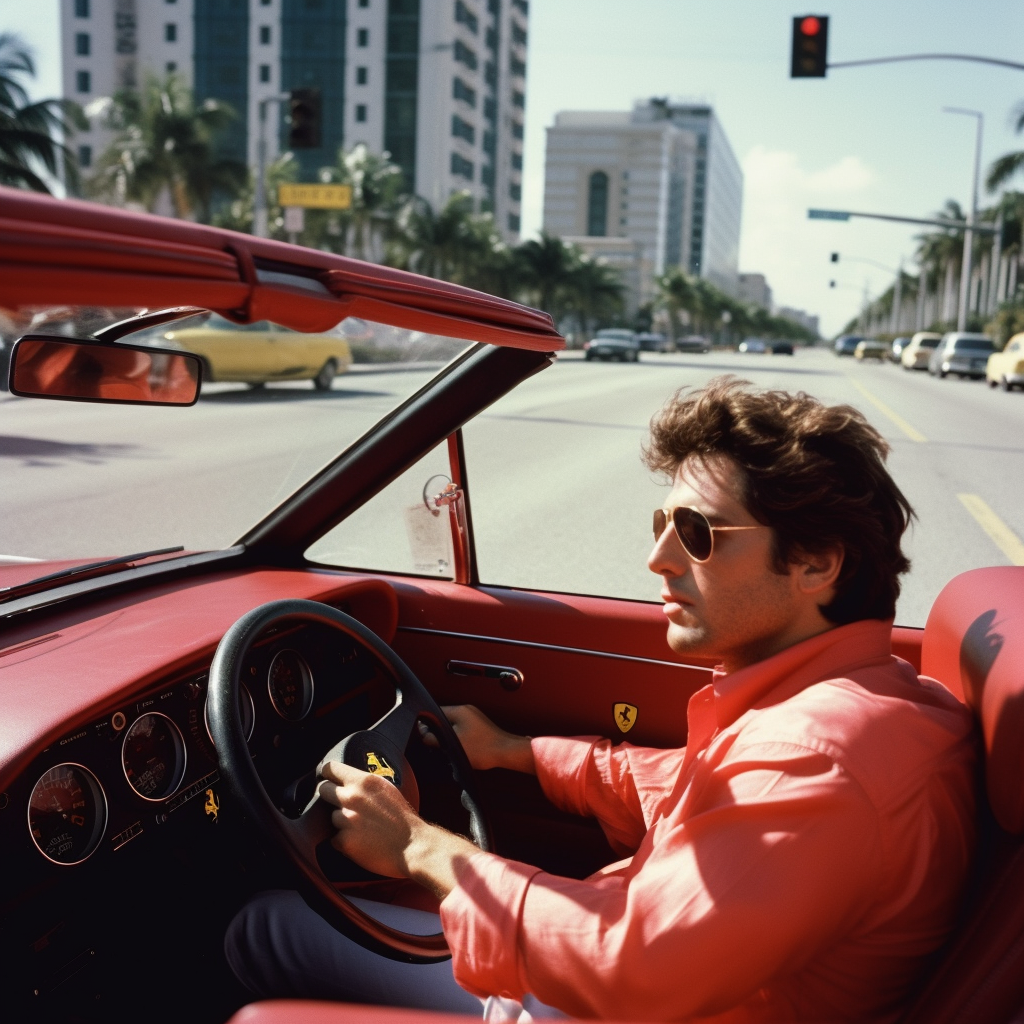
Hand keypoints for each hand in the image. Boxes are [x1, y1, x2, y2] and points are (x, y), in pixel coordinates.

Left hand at [319, 760, 426, 877]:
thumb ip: (365, 783)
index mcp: (364, 781)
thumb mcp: (386, 789)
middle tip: (342, 805)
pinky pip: (334, 838)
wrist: (413, 846)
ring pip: (331, 817)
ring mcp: (346, 819)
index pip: (330, 768)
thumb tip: (348, 780)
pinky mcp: (344, 841)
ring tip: (360, 828)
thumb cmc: (403, 818)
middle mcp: (352, 797)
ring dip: (341, 822)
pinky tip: (360, 842)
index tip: (329, 779)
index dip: (327, 774)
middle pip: (323, 789)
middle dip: (330, 796)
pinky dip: (344, 841)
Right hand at [419, 704, 535, 772]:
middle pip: (445, 718)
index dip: (428, 724)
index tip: (425, 735)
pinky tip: (462, 749)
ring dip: (450, 736)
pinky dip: (460, 738)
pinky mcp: (480, 726)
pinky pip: (464, 729)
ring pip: (454, 725)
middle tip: (439, 745)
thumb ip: (434, 738)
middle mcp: (467, 710)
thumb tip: (423, 733)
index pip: (436, 712)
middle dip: (439, 732)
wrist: (506, 752)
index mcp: (460, 710)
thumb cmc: (484, 749)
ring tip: (452, 748)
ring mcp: (475, 718)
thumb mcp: (453, 745)